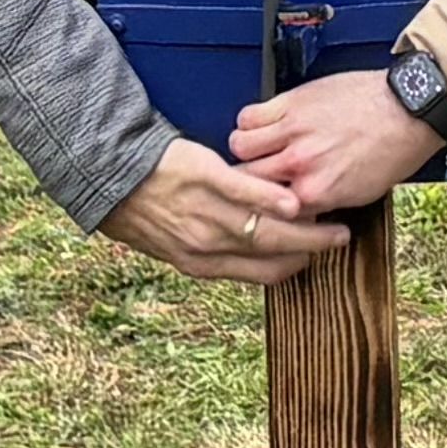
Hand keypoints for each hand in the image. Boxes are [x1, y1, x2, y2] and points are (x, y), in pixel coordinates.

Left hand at [101, 135, 350, 284]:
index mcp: (201, 263)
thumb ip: (205, 249)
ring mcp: (206, 213)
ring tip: (333, 222)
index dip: (294, 267)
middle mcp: (207, 245)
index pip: (262, 273)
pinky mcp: (205, 178)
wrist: (107, 173)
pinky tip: (294, 203)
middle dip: (312, 249)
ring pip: (266, 229)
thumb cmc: (136, 207)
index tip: (314, 257)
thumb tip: (234, 255)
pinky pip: (245, 194)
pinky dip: (272, 200)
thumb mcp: (169, 240)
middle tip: (339, 240)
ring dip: (306, 229)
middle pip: (273, 253)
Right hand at [228, 72, 446, 220]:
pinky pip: (249, 116)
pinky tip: (263, 126)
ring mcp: (292, 132)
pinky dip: (251, 122)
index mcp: (316, 194)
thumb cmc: (393, 149)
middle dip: (246, 183)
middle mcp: (299, 165)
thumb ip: (322, 203)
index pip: (267, 211)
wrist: (409, 109)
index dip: (261, 207)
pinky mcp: (291, 103)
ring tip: (258, 150)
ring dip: (246, 151)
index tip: (261, 203)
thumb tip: (299, 207)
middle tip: (253, 178)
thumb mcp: (360, 195)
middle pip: (246, 181)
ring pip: (239, 147)